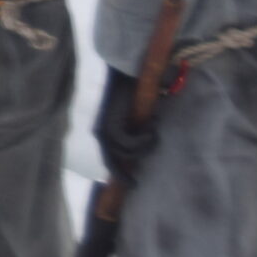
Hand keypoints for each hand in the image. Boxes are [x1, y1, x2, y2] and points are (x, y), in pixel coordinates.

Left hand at [94, 68, 160, 183]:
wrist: (126, 71)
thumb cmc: (132, 92)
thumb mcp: (133, 117)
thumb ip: (135, 131)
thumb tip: (145, 151)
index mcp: (104, 130)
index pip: (107, 157)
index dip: (116, 172)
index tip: (128, 184)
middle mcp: (101, 131)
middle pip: (111, 162)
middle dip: (123, 175)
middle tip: (135, 184)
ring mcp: (106, 127)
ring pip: (126, 153)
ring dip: (145, 148)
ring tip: (154, 132)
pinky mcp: (112, 123)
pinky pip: (130, 143)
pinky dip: (144, 139)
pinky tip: (153, 125)